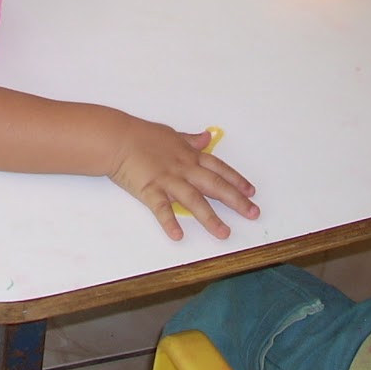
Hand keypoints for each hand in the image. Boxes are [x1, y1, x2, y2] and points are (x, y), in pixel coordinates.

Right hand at [109, 121, 259, 240]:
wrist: (117, 138)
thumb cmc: (141, 135)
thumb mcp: (171, 134)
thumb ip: (190, 140)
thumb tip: (207, 138)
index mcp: (189, 155)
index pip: (219, 168)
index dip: (237, 180)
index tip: (251, 192)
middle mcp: (183, 168)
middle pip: (215, 185)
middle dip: (236, 200)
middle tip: (253, 213)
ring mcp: (168, 180)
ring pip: (194, 200)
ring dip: (210, 218)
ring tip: (224, 233)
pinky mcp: (150, 190)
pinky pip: (162, 209)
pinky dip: (169, 222)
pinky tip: (178, 236)